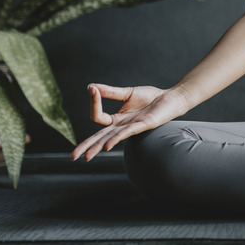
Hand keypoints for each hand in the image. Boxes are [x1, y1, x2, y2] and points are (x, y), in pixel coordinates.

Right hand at [71, 83, 190, 160]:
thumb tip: (90, 87)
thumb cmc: (151, 97)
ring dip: (97, 147)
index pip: (98, 117)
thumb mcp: (127, 93)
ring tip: (86, 156)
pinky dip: (116, 138)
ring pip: (110, 139)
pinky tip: (107, 146)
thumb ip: (110, 92)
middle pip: (100, 138)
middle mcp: (122, 126)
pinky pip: (127, 133)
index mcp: (118, 119)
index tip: (92, 90)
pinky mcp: (143, 125)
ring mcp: (132, 127)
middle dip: (86, 146)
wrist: (170, 98)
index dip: (94, 104)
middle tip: (73, 156)